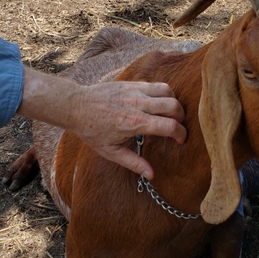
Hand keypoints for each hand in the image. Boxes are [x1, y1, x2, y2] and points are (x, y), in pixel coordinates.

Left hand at [16, 67, 185, 178]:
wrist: (76, 106)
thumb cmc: (92, 131)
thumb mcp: (111, 152)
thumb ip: (133, 162)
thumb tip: (151, 175)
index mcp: (135, 123)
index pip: (170, 126)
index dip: (181, 134)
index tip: (181, 140)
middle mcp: (139, 104)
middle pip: (174, 106)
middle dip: (182, 118)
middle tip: (177, 126)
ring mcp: (136, 91)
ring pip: (169, 91)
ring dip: (174, 103)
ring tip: (170, 113)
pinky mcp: (132, 83)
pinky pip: (156, 85)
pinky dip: (164, 93)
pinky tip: (158, 103)